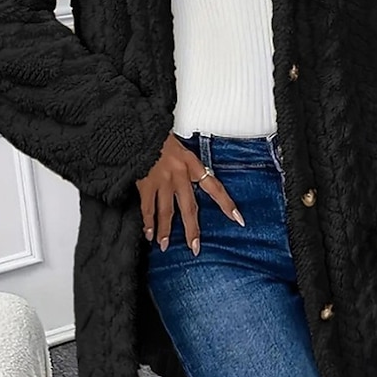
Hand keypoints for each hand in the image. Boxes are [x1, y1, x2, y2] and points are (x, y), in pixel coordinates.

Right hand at [135, 133, 244, 255]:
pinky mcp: (145, 182)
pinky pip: (147, 207)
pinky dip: (147, 221)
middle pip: (189, 206)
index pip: (214, 186)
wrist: (138, 129)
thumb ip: (186, 165)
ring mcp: (162, 179)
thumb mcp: (179, 147)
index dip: (226, 203)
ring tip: (164, 246)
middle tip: (194, 247)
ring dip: (165, 230)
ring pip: (166, 211)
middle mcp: (179, 174)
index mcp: (191, 163)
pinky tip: (148, 233)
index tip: (238, 219)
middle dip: (192, 229)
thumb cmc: (158, 137)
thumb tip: (196, 179)